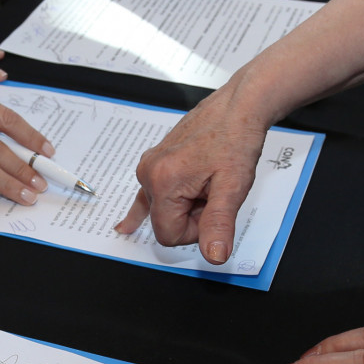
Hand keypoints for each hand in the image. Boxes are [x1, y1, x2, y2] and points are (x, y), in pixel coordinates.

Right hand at [114, 86, 266, 263]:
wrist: (237, 108)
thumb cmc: (235, 139)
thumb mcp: (232, 187)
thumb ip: (219, 224)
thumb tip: (213, 255)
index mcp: (163, 182)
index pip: (169, 235)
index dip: (196, 230)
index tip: (213, 207)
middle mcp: (149, 173)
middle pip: (165, 221)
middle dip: (192, 215)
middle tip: (213, 190)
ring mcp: (149, 165)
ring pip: (164, 207)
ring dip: (187, 203)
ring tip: (206, 181)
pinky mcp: (155, 161)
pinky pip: (146, 194)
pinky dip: (143, 209)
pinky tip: (126, 226)